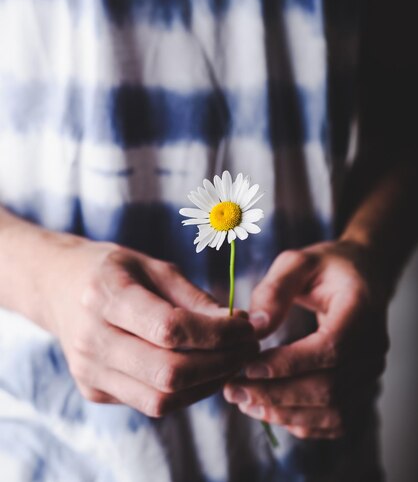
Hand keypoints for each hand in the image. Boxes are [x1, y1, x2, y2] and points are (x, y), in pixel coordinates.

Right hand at [40, 240, 257, 415]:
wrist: (60, 287)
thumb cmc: (115, 270)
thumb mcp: (154, 266)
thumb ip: (194, 297)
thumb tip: (240, 325)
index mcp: (105, 294)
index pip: (169, 328)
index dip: (218, 333)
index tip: (247, 326)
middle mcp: (90, 339)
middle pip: (168, 372)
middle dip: (221, 363)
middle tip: (249, 348)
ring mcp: (88, 371)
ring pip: (161, 399)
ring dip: (208, 384)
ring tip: (232, 361)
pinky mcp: (93, 391)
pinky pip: (150, 403)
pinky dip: (186, 391)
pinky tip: (203, 369)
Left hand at [223, 242, 388, 438]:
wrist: (362, 276)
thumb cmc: (326, 267)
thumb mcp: (298, 261)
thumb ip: (275, 288)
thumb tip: (255, 328)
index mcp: (360, 310)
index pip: (331, 347)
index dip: (289, 363)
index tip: (248, 368)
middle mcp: (372, 347)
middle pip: (330, 387)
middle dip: (277, 394)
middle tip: (233, 390)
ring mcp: (370, 373)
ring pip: (333, 411)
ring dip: (286, 412)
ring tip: (244, 401)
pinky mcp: (361, 389)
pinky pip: (335, 420)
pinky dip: (301, 421)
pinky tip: (269, 409)